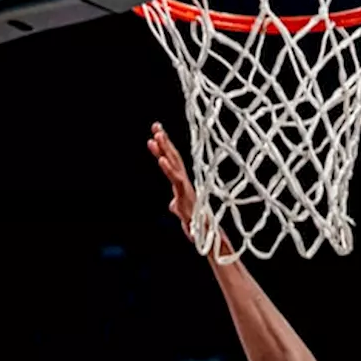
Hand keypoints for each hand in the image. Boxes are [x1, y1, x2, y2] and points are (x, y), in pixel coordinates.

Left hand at [147, 122, 195, 236]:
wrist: (206, 235)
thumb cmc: (196, 224)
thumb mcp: (181, 212)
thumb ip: (176, 205)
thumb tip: (172, 205)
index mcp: (181, 183)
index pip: (171, 162)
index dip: (163, 149)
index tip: (155, 135)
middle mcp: (184, 181)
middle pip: (173, 157)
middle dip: (163, 141)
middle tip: (155, 125)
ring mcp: (185, 186)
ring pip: (174, 164)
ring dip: (165, 149)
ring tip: (156, 135)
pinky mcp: (186, 194)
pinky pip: (176, 179)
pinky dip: (169, 169)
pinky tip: (161, 159)